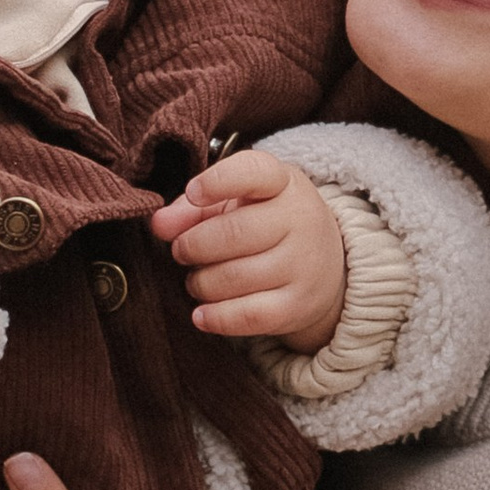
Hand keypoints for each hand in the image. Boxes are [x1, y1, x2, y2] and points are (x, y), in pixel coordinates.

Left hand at [148, 149, 346, 350]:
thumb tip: (159, 224)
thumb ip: (194, 208)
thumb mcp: (239, 202)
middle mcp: (300, 219)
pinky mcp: (297, 305)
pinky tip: (202, 313)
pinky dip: (216, 317)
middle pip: (232, 233)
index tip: (193, 193)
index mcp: (283, 183)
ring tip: (198, 280)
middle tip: (182, 251)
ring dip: (200, 283)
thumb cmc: (269, 225)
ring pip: (232, 278)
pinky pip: (247, 316)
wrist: (330, 266)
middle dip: (192, 246)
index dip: (218, 182)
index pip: (253, 172)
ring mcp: (303, 264)